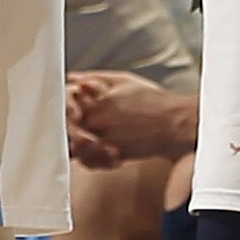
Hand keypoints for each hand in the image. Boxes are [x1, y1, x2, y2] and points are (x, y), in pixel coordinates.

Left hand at [65, 69, 197, 167]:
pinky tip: (103, 150)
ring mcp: (104, 140)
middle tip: (77, 123)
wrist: (174, 124)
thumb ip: (95, 78)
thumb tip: (74, 78)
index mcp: (98, 100)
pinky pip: (91, 161)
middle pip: (67, 126)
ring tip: (90, 138)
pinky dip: (93, 158)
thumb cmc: (153, 101)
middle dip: (70, 125)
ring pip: (76, 146)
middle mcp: (98, 121)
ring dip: (80, 144)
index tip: (70, 104)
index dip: (65, 104)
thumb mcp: (124, 80)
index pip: (66, 103)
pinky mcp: (113, 155)